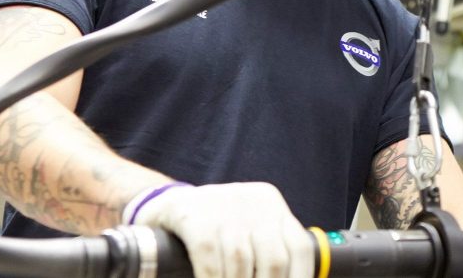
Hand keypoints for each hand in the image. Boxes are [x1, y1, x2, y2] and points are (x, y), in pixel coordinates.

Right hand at [134, 181, 313, 277]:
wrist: (163, 206)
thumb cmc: (212, 231)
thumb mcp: (245, 235)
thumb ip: (264, 256)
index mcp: (272, 206)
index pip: (299, 248)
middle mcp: (253, 202)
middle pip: (274, 259)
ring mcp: (222, 204)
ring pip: (241, 260)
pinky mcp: (192, 213)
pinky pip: (208, 255)